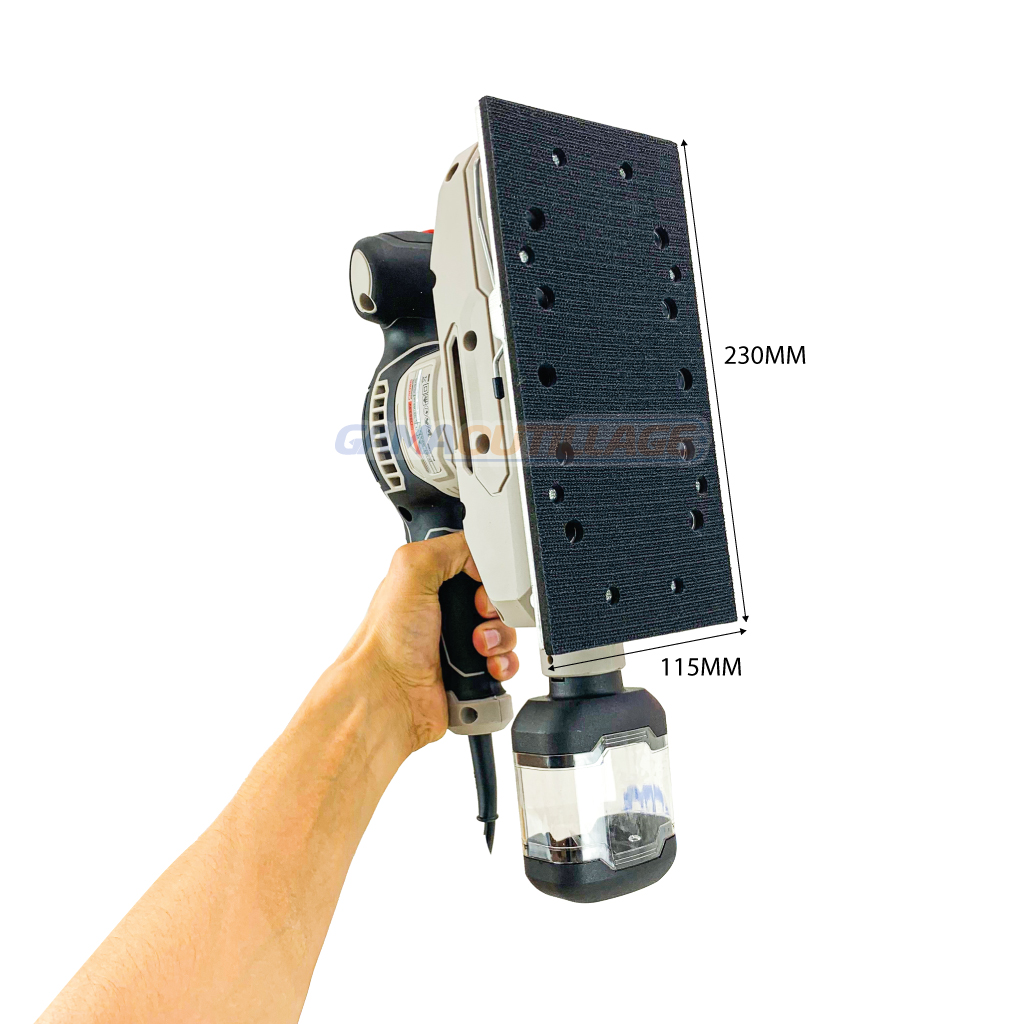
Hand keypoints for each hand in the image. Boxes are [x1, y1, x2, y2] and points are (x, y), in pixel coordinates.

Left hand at [337, 533, 518, 753]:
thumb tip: (483, 558)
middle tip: (477, 614)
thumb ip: (450, 546)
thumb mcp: (412, 568)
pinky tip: (485, 667)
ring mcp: (460, 644)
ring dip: (500, 638)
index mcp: (431, 583)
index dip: (486, 572)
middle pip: (498, 599)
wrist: (388, 696)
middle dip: (497, 607)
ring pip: (506, 631)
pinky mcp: (472, 674)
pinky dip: (503, 664)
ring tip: (478, 647)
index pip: (478, 565)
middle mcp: (445, 613)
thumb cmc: (386, 640)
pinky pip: (507, 664)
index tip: (479, 583)